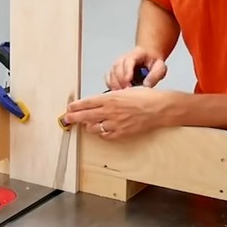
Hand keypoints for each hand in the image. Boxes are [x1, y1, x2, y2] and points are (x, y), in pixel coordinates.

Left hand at [62, 87, 187, 140]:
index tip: (69, 108)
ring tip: (85, 124)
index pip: (87, 103)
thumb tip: (99, 102)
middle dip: (74, 118)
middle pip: (86, 116)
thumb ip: (110, 97)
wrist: (159, 108)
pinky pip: (106, 135)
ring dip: (88, 125)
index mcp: (110, 98)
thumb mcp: (124, 90)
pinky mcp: (122, 132)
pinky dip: (101, 133)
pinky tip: (100, 130)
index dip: (76, 106)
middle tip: (67, 119)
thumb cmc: (145, 96)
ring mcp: (115, 123)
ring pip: (94, 127)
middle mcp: (110, 111)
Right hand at [105, 47, 167, 90]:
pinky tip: (118, 92)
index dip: (127, 70)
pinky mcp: (113, 72)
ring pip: (111, 73)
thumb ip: (155, 74)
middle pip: (117, 68)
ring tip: (123, 93)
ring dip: (115, 84)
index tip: (128, 80)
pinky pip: (108, 79)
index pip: (129, 60)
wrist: (148, 58)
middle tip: (127, 90)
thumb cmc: (153, 63)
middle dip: (121, 80)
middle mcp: (123, 59)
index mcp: (136, 54)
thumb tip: (146, 84)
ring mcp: (117, 65)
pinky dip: (111, 85)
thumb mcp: (160, 67)